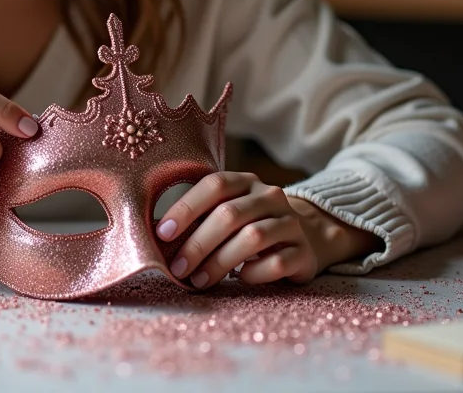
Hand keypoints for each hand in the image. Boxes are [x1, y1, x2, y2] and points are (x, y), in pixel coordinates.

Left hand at [155, 171, 382, 288]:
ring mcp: (290, 223)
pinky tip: (240, 278)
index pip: (214, 185)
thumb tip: (156, 237)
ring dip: (220, 262)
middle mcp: (270, 196)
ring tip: (199, 281)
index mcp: (246, 181)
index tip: (162, 233)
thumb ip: (199, 217)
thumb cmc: (249, 225)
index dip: (186, 207)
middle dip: (198, 244)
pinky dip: (254, 273)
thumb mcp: (227, 212)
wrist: (306, 236)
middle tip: (177, 268)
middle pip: (230, 215)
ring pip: (253, 238)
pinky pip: (278, 263)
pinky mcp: (304, 252)